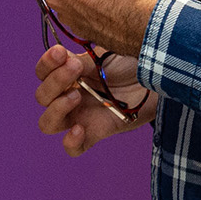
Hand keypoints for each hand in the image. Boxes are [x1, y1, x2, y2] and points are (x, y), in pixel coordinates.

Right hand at [35, 44, 154, 154]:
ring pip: (47, 124)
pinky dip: (71, 142)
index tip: (60, 53)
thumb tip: (63, 51)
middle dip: (54, 81)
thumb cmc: (133, 64)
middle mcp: (70, 95)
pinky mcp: (95, 133)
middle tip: (76, 68)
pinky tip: (80, 129)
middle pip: (42, 97)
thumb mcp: (108, 54)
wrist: (158, 81)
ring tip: (77, 96)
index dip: (46, 64)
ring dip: (56, 109)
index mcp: (69, 74)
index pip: (42, 72)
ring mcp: (81, 116)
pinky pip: (73, 148)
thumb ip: (84, 56)